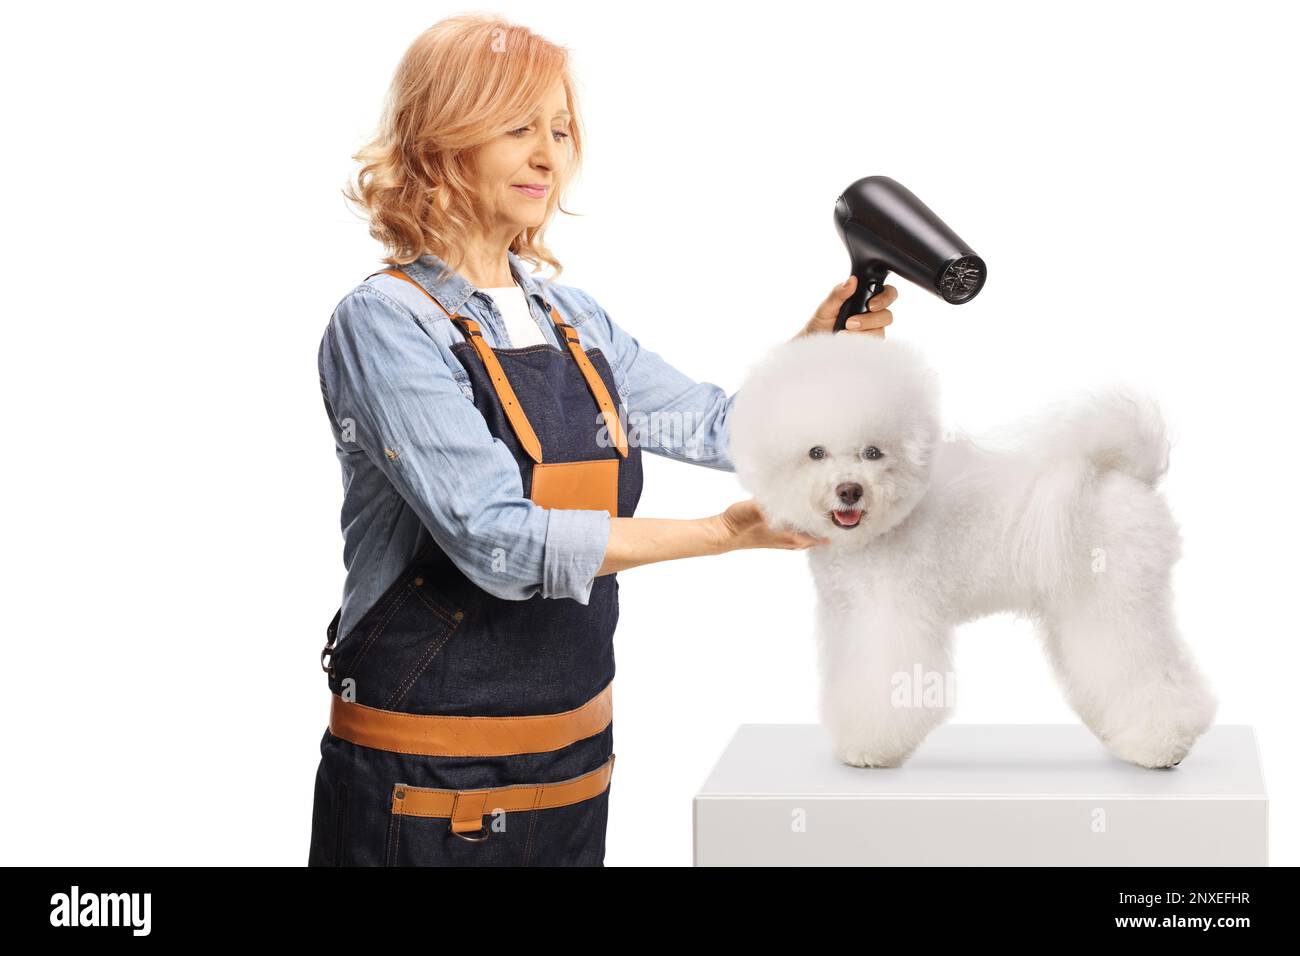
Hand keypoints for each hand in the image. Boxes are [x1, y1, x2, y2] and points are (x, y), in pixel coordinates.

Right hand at [707, 499, 828, 553]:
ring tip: (822, 524)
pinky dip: (801, 532)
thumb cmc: (737, 523)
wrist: (721, 534)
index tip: (841, 525)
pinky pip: (793, 537)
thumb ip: (765, 507)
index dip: (827, 532)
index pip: (813, 537)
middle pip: (812, 541)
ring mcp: (778, 540)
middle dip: (824, 533)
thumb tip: (777, 502)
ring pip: (803, 540)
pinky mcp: (771, 537)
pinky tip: (799, 523)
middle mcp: (784, 540)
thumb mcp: (751, 511)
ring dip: (813, 533)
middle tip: (836, 523)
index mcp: (784, 536)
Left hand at [794, 275, 896, 339]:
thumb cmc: (818, 326)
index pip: (887, 293)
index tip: (871, 305)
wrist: (812, 348)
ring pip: (880, 331)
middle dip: (870, 319)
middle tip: (851, 323)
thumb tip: (851, 280)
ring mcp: (872, 332)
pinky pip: (873, 345)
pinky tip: (847, 342)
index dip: (885, 297)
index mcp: (864, 299)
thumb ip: (838, 294)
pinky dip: (859, 343)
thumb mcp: (825, 308)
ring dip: (861, 333)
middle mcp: (872, 315)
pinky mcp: (869, 346)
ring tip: (842, 334)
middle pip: (887, 315)